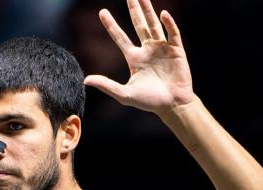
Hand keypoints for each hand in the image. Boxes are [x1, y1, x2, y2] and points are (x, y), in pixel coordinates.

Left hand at [84, 0, 195, 114]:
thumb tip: (86, 80)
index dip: (111, 25)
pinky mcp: (176, 51)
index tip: (101, 12)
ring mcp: (162, 49)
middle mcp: (147, 50)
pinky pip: (172, 34)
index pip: (120, 37)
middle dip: (134, 10)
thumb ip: (107, 85)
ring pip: (154, 25)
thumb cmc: (149, 102)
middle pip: (139, 25)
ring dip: (149, 11)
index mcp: (134, 58)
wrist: (172, 106)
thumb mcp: (124, 94)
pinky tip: (163, 14)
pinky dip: (168, 24)